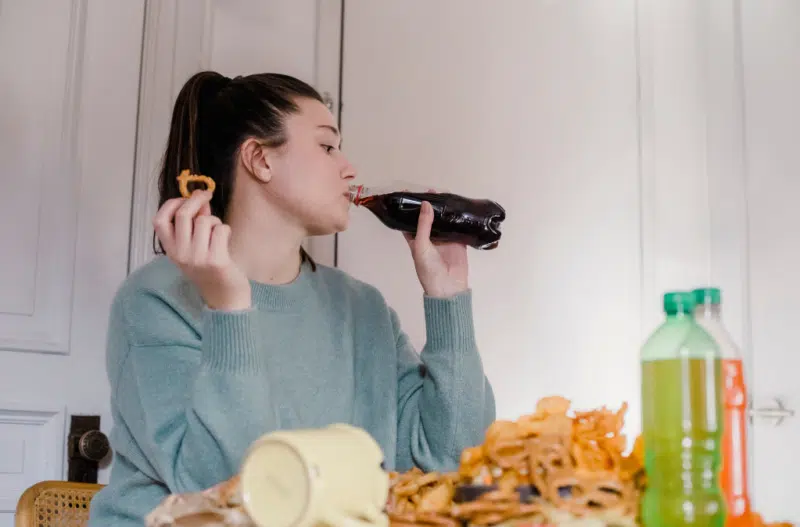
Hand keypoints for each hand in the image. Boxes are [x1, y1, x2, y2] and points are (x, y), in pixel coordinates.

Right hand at [153, 190, 250, 310]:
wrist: (224, 297)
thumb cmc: (210, 269)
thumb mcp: (193, 248)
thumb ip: (193, 224)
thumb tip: (199, 198)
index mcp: (171, 251)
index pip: (159, 221)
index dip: (170, 204)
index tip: (184, 199)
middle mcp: (180, 254)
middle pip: (183, 214)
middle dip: (196, 199)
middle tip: (206, 195)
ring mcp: (197, 258)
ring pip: (204, 221)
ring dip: (214, 220)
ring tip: (217, 232)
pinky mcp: (216, 260)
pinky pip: (220, 229)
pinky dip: (225, 230)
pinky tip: (225, 240)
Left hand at [404, 201, 468, 297]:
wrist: (448, 288)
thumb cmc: (428, 269)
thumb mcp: (421, 246)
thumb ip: (423, 225)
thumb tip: (426, 203)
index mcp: (416, 240)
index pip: (410, 221)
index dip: (409, 209)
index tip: (409, 193)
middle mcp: (430, 238)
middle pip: (429, 218)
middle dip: (430, 206)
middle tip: (433, 190)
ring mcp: (444, 239)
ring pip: (443, 220)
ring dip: (444, 210)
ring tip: (446, 193)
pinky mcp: (458, 242)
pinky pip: (458, 227)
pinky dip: (459, 218)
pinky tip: (460, 206)